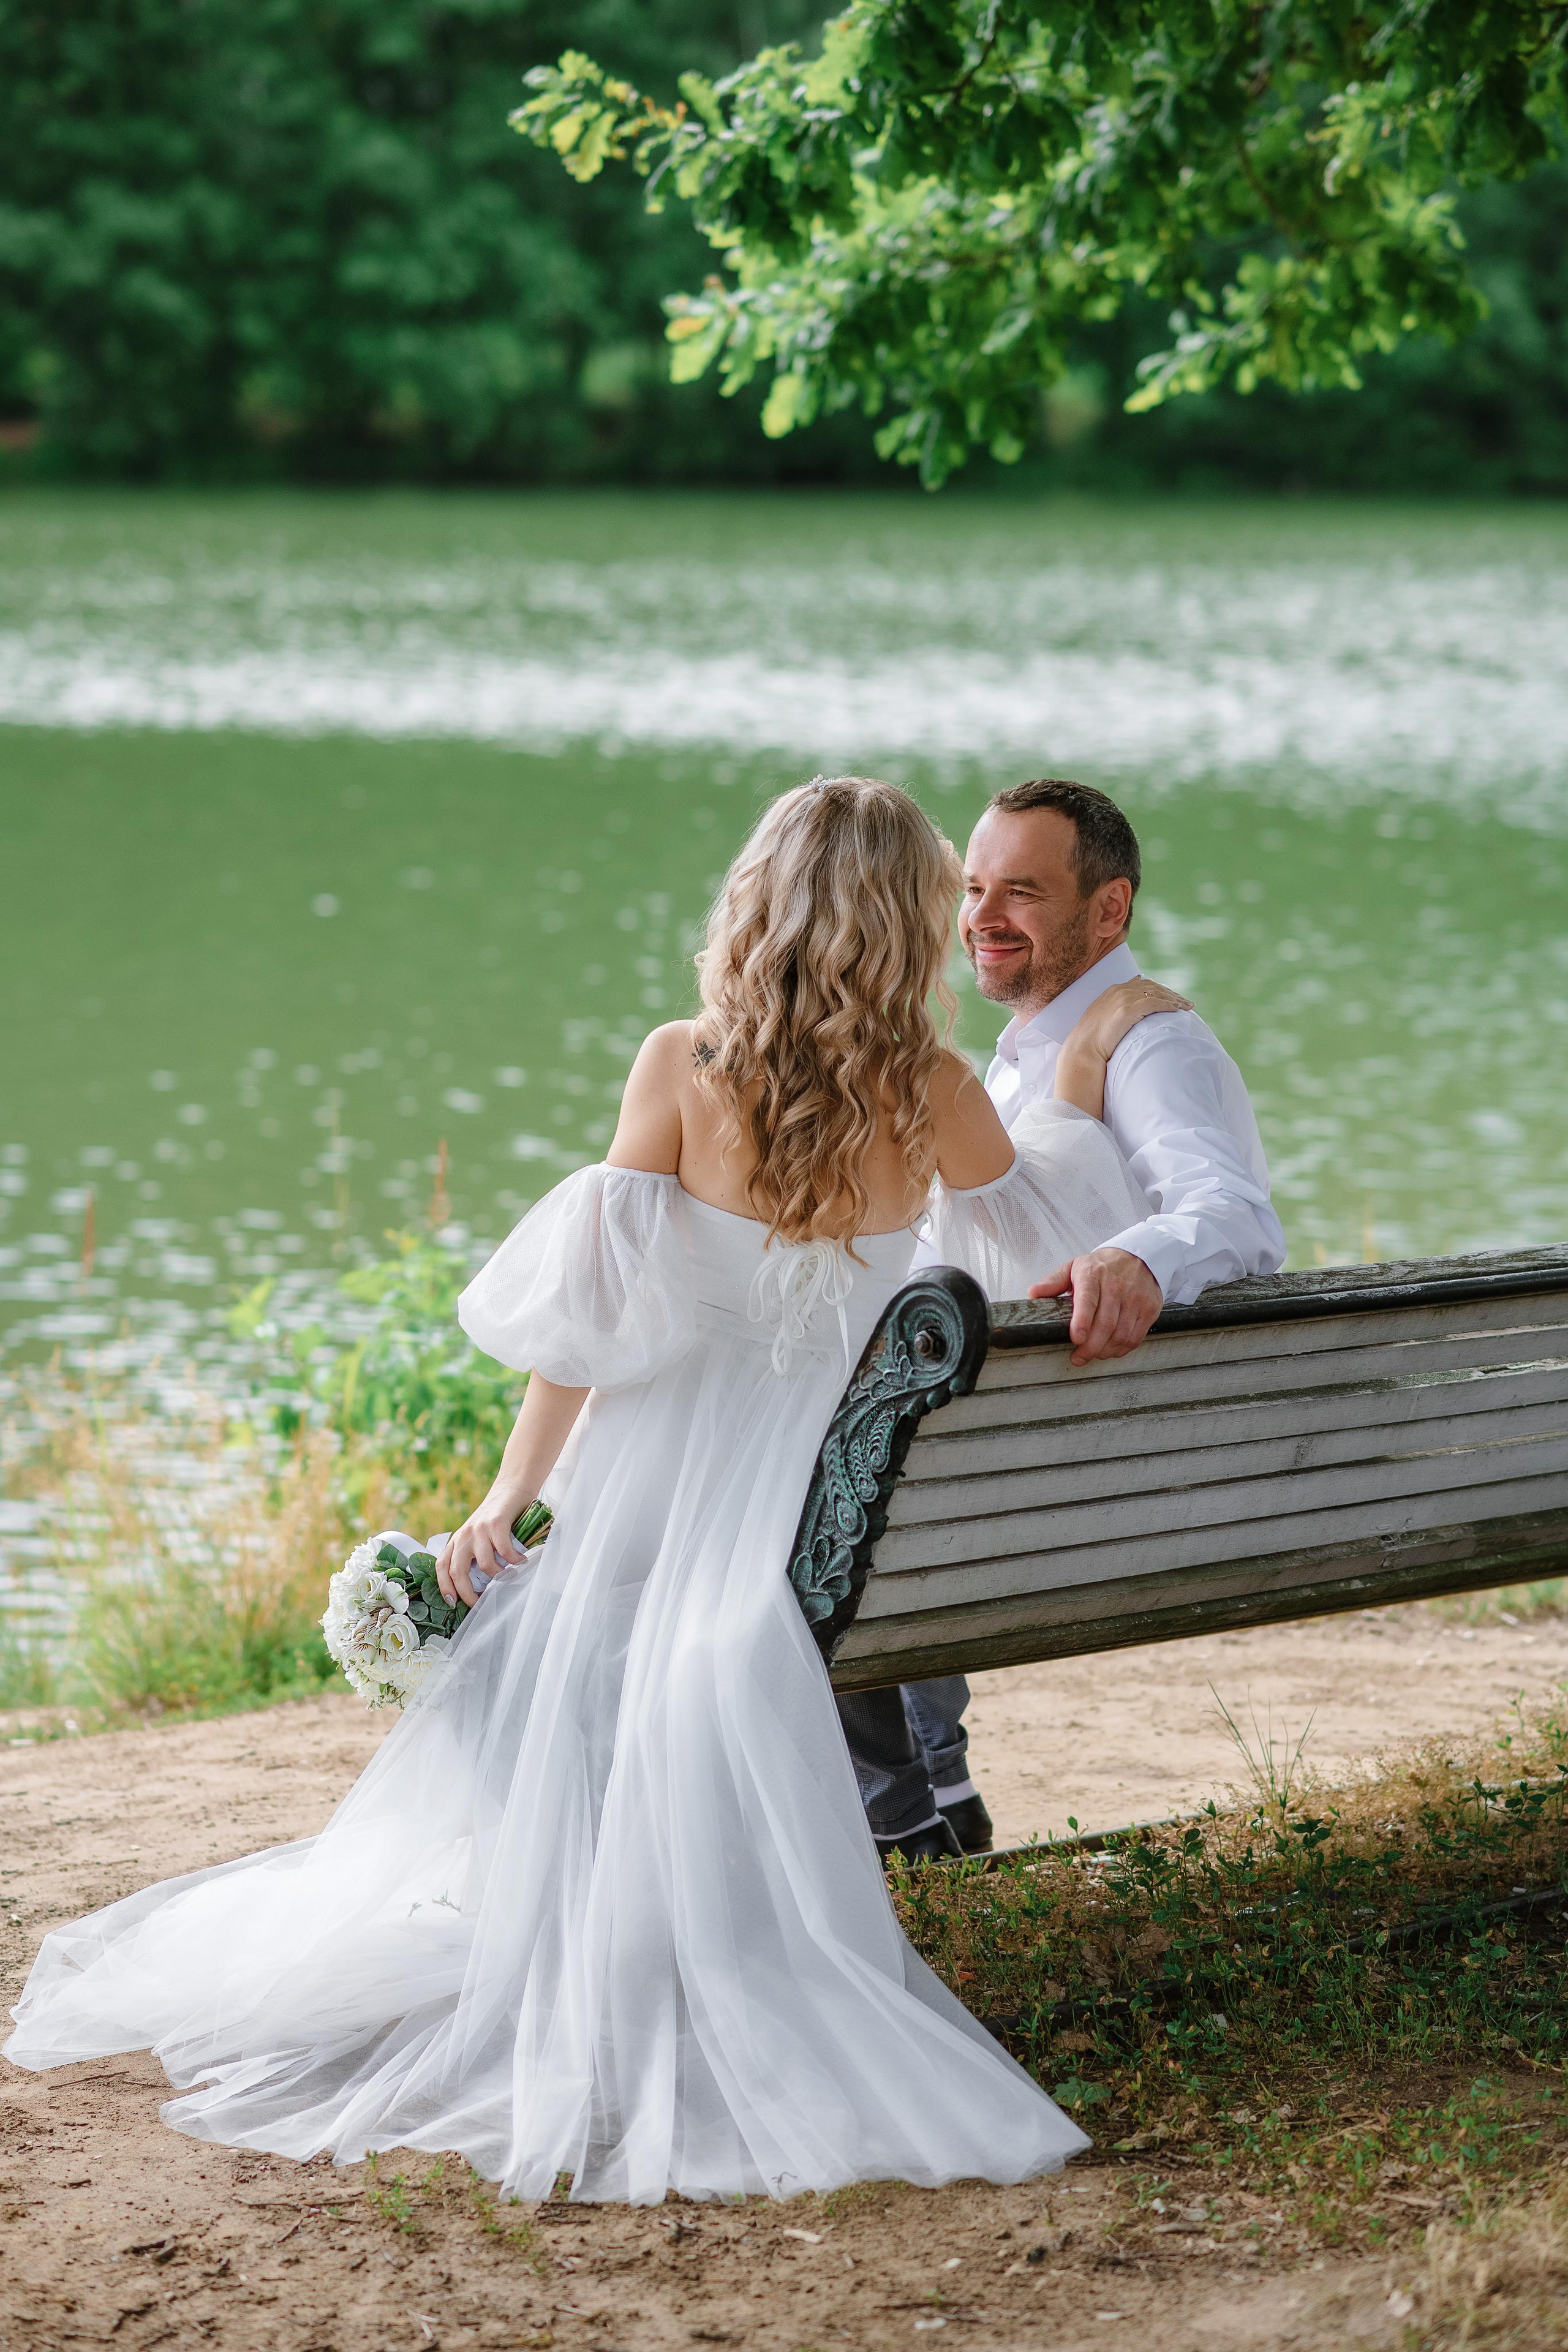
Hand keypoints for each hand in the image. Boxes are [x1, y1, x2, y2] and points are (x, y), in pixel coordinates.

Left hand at [436, 1495, 534, 1606]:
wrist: (510, 1490)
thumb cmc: (496, 1519)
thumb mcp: (478, 1537)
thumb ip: (474, 1556)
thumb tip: (478, 1586)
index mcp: (457, 1540)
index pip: (442, 1566)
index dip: (444, 1586)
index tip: (451, 1602)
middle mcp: (464, 1536)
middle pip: (457, 1571)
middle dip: (467, 1592)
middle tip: (480, 1602)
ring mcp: (479, 1529)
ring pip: (484, 1565)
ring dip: (498, 1575)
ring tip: (509, 1574)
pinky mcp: (496, 1523)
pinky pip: (504, 1552)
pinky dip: (514, 1560)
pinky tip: (521, 1560)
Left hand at [1028, 1246, 1162, 1365]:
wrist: (1138, 1257)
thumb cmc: (1101, 1267)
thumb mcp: (1074, 1267)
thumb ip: (1053, 1282)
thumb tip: (1033, 1293)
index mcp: (1093, 1275)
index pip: (1088, 1299)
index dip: (1082, 1321)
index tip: (1076, 1339)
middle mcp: (1117, 1286)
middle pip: (1105, 1324)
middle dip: (1090, 1347)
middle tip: (1078, 1358)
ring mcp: (1136, 1298)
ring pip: (1121, 1335)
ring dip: (1104, 1351)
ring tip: (1092, 1354)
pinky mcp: (1149, 1309)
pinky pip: (1135, 1338)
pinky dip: (1120, 1350)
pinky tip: (1109, 1350)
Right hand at [1063, 978, 1191, 1066]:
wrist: (1083, 1048)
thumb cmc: (1093, 1041)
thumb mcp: (1104, 1020)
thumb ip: (1116, 1012)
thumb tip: (1128, 1018)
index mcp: (1113, 991)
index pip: (1142, 984)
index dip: (1159, 989)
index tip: (1171, 997)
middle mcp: (1119, 991)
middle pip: (1153, 986)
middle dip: (1171, 993)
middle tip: (1185, 1002)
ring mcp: (1123, 998)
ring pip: (1157, 992)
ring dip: (1174, 998)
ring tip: (1187, 1006)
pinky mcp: (1128, 1009)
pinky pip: (1155, 1003)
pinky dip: (1168, 1004)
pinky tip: (1178, 1009)